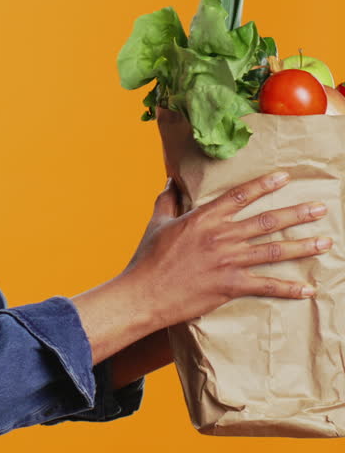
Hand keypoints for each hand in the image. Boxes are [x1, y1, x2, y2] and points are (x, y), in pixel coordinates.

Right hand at [125, 172, 331, 329]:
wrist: (145, 293)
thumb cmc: (147, 259)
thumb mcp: (156, 224)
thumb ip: (167, 201)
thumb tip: (171, 181)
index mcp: (203, 219)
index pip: (240, 196)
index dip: (264, 185)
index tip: (285, 177)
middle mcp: (221, 237)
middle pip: (267, 221)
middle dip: (297, 213)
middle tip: (321, 208)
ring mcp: (228, 261)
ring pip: (274, 250)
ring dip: (303, 246)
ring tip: (325, 242)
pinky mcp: (231, 285)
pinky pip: (267, 286)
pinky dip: (289, 289)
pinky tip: (308, 289)